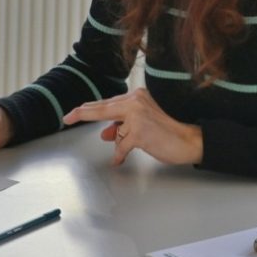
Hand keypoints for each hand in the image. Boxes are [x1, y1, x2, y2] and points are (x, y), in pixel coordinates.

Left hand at [63, 88, 202, 166]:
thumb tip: (104, 133)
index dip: (88, 108)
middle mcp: (135, 101)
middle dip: (83, 114)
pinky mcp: (139, 131)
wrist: (189, 141)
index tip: (73, 113)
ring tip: (142, 142)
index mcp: (136, 97)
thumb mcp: (141, 125)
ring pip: (115, 131)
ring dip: (121, 142)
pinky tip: (119, 159)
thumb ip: (121, 126)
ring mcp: (137, 115)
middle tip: (67, 117)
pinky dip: (120, 154)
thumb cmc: (167, 133)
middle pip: (102, 109)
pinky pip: (121, 145)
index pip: (107, 102)